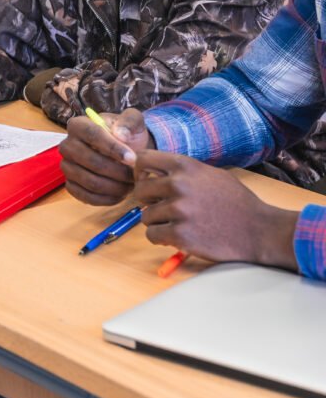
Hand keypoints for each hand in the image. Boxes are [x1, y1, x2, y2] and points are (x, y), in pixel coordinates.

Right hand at [60, 109, 152, 205]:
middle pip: (91, 161)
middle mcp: (68, 145)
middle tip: (134, 175)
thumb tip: (120, 134)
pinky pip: (87, 197)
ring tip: (130, 183)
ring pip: (91, 182)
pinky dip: (108, 198)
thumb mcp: (133, 121)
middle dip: (117, 171)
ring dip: (115, 186)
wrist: (125, 152)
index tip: (133, 158)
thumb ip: (129, 122)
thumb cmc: (127, 134)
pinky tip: (121, 193)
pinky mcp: (71, 186)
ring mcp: (67, 167)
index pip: (92, 135)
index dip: (113, 148)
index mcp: (78, 125)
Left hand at [134, 151, 298, 268]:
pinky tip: (174, 237)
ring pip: (145, 216)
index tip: (147, 182)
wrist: (259, 230)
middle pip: (140, 190)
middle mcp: (178, 185)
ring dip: (156, 222)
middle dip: (147, 201)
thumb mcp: (210, 174)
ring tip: (174, 224)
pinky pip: (152, 235)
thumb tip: (156, 172)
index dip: (140, 172)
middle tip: (160, 208)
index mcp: (185, 166)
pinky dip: (160, 238)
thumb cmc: (236, 202)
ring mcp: (179, 211)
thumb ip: (182, 171)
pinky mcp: (180, 236)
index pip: (143, 159)